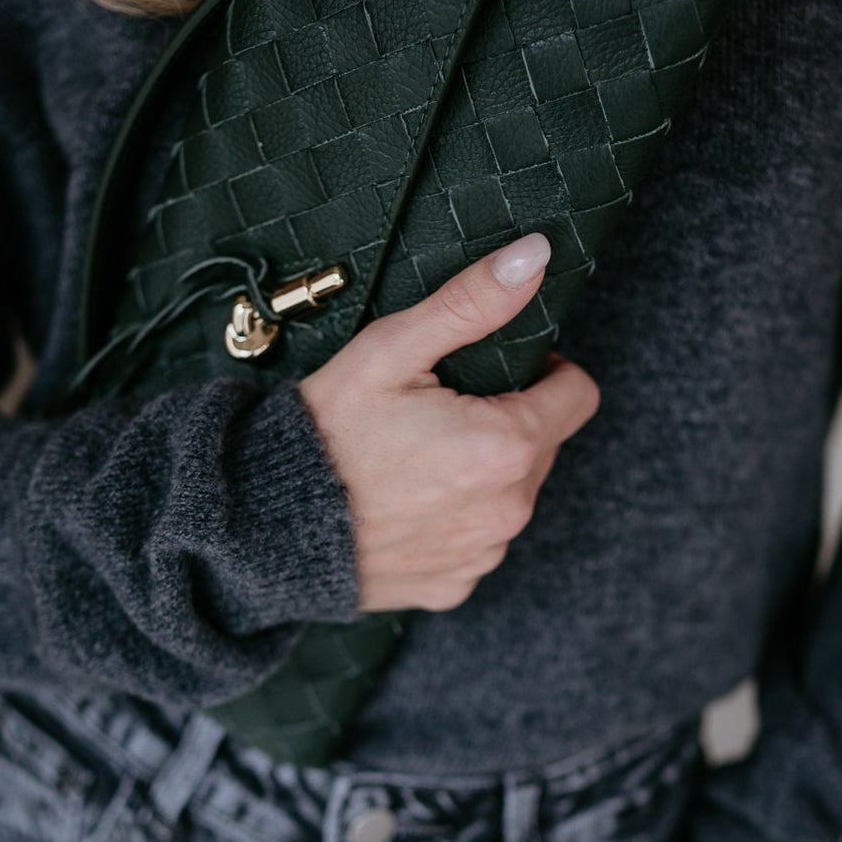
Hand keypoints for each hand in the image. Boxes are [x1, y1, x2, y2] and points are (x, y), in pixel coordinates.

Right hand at [297, 233, 600, 613]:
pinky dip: (454, 522)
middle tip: (438, 414)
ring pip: (512, 495)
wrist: (264, 525)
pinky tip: (405, 506)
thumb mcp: (392, 350)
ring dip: (483, 475)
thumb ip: (471, 303)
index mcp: (507, 445)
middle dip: (507, 423)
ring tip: (416, 461)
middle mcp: (509, 509)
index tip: (497, 371)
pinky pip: (477, 542)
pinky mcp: (455, 585)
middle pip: (544, 446)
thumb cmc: (326, 432)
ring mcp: (482, 553)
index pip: (578, 394)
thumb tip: (535, 256)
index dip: (543, 372)